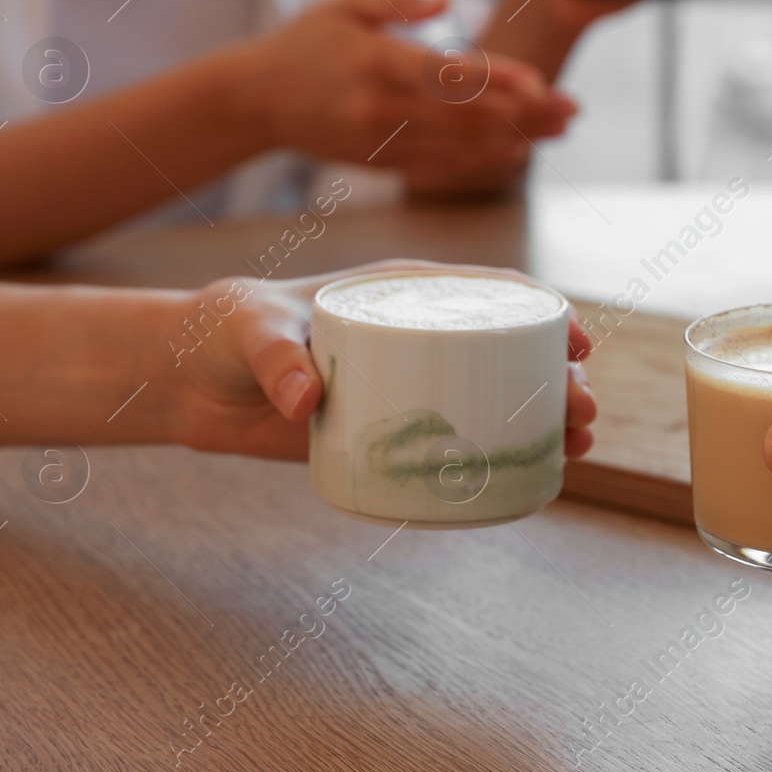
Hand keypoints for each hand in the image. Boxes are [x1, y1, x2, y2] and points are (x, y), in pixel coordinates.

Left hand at [157, 261, 596, 460]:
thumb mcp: (250, 329)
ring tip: (578, 445)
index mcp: (400, 293)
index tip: (576, 339)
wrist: (189, 381)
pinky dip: (501, 458)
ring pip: (495, 399)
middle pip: (507, 352)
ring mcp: (408, 386)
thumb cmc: (225, 330)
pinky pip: (458, 443)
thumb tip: (308, 400)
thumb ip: (276, 356)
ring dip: (545, 419)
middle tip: (581, 408)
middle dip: (558, 377)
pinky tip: (536, 478)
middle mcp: (416, 337)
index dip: (542, 313)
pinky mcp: (390, 432)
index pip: (488, 293)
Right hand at [233, 0, 578, 195]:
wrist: (253, 101)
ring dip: (515, 139)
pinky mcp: (378, 163)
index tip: (540, 83)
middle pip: (467, 115)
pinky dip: (480, 160)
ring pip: (460, 145)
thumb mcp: (343, 5)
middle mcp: (381, 107)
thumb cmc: (304, 43)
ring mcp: (380, 141)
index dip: (499, 80)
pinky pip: (439, 166)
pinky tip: (515, 152)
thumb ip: (397, 1)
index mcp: (376, 61)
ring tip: (558, 131)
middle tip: (573, 109)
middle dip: (526, 114)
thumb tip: (447, 0)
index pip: (449, 74)